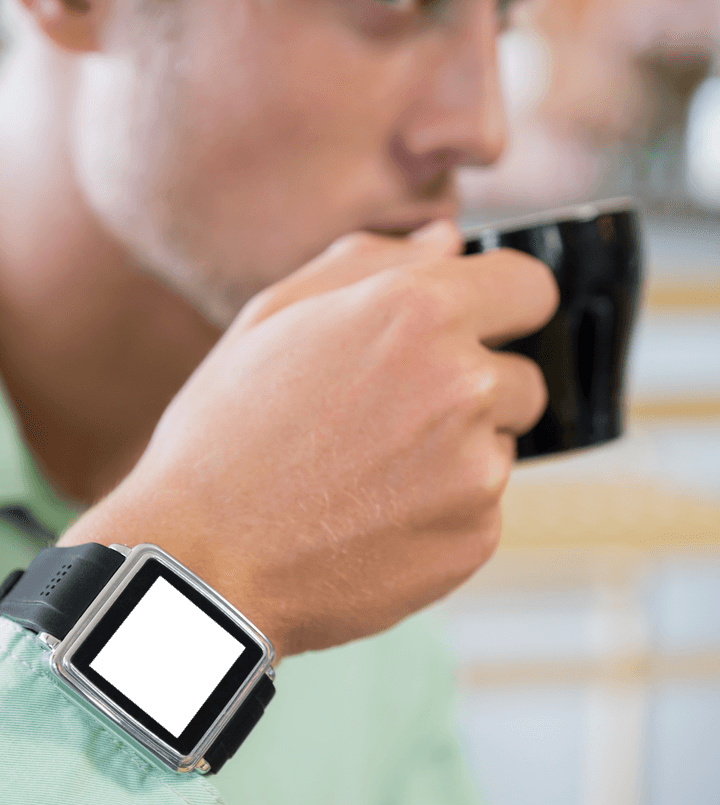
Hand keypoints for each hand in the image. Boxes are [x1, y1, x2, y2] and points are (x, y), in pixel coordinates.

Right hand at [60, 223, 556, 658]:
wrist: (203, 560)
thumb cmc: (224, 434)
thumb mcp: (272, 319)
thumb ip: (369, 262)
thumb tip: (448, 240)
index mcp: (418, 310)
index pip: (530, 288)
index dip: (502, 306)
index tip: (477, 327)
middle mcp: (464, 384)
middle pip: (523, 378)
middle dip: (475, 389)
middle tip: (393, 420)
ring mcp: (477, 469)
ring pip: (501, 447)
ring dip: (459, 454)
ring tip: (372, 475)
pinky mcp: (476, 538)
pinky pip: (483, 511)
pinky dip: (444, 514)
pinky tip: (375, 520)